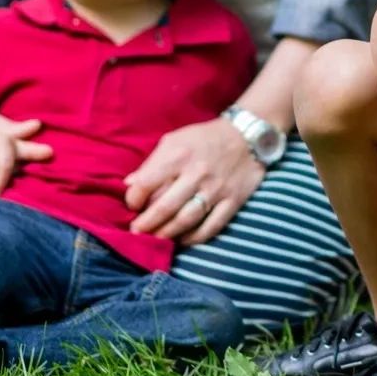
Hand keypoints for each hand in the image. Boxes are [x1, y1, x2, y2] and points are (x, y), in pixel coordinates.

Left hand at [123, 118, 266, 244]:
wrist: (247, 135)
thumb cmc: (204, 138)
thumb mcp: (174, 140)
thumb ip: (151, 163)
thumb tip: (129, 184)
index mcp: (178, 155)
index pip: (147, 183)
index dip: (134, 198)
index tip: (132, 205)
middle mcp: (197, 173)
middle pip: (165, 207)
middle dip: (146, 224)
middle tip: (136, 232)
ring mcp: (216, 189)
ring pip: (187, 219)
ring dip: (167, 233)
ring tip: (156, 239)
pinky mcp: (232, 201)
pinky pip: (212, 226)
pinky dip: (195, 238)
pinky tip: (183, 240)